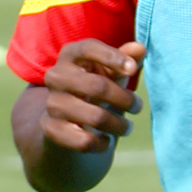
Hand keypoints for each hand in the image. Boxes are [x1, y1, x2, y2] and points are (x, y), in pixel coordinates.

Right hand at [41, 38, 144, 153]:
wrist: (65, 120)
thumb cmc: (94, 88)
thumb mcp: (111, 72)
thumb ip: (126, 59)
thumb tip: (140, 48)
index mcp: (70, 55)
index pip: (89, 48)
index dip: (113, 57)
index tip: (133, 70)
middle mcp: (56, 76)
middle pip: (97, 86)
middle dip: (124, 99)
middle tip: (138, 106)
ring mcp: (52, 103)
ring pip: (95, 117)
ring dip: (118, 125)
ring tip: (127, 127)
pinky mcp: (51, 129)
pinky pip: (84, 140)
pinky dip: (102, 143)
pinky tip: (106, 140)